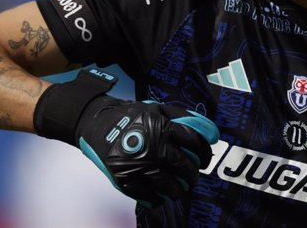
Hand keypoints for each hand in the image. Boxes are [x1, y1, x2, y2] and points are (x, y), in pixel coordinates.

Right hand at [76, 97, 218, 206]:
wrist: (96, 122)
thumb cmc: (129, 114)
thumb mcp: (157, 108)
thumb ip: (184, 117)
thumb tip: (211, 133)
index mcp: (163, 128)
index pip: (195, 142)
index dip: (205, 152)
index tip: (205, 159)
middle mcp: (153, 147)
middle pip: (184, 167)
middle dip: (192, 174)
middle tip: (192, 176)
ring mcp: (139, 164)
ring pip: (168, 185)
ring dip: (178, 189)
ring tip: (179, 188)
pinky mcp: (124, 177)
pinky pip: (147, 195)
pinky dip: (156, 198)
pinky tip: (160, 195)